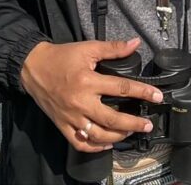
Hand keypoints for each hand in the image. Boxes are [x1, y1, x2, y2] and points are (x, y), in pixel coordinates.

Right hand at [19, 37, 162, 152]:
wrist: (33, 67)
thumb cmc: (62, 57)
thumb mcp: (88, 48)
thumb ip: (113, 48)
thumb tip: (135, 43)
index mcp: (88, 81)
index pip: (122, 88)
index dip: (142, 92)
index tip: (157, 96)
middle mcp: (81, 102)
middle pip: (112, 119)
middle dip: (133, 123)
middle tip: (147, 125)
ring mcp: (71, 117)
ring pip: (98, 135)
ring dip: (117, 137)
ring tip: (129, 132)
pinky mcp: (62, 126)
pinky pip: (80, 143)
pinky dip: (95, 147)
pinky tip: (106, 144)